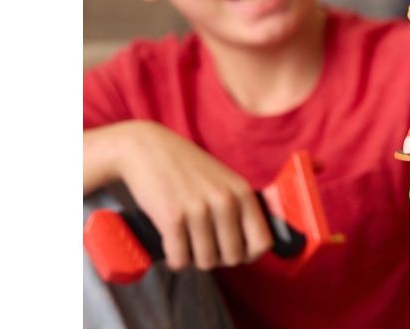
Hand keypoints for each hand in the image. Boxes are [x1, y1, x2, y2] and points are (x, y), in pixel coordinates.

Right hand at [105, 121, 272, 270]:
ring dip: (194, 258)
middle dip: (218, 257)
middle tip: (203, 244)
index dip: (248, 254)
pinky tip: (171, 246)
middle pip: (233, 257)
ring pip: (206, 261)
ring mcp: (199, 209)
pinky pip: (180, 259)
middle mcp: (225, 201)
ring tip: (186, 242)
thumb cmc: (187, 168)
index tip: (232, 249)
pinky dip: (175, 260)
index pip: (262, 243)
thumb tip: (253, 248)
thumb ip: (240, 207)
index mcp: (242, 192)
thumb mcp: (224, 180)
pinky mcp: (172, 218)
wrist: (147, 148)